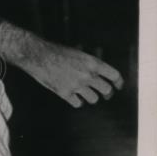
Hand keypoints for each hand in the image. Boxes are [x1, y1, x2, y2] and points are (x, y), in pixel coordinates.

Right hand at [0, 22, 122, 107]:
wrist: (38, 56)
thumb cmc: (56, 52)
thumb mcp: (78, 53)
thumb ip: (90, 64)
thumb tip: (99, 74)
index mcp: (92, 63)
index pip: (114, 75)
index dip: (119, 82)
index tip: (118, 86)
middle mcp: (87, 75)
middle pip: (107, 90)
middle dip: (107, 93)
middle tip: (105, 94)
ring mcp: (76, 85)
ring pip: (94, 99)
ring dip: (91, 97)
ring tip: (85, 94)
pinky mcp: (65, 93)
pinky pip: (78, 103)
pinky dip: (77, 101)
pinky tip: (74, 97)